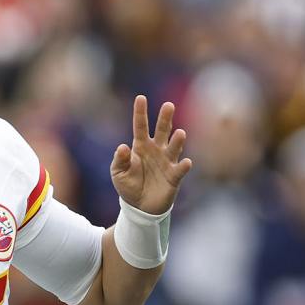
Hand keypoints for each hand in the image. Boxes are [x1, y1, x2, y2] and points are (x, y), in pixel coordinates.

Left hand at [110, 96, 192, 214]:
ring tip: (179, 133)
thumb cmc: (129, 186)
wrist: (140, 207)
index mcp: (140, 147)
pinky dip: (183, 166)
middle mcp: (156, 150)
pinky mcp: (174, 176)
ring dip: (177, 141)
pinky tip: (185, 162)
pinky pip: (180, 169)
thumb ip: (120, 160)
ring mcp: (167, 162)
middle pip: (162, 131)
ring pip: (174, 147)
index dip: (140, 113)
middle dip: (165, 119)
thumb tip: (122, 147)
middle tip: (168, 105)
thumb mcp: (118, 173)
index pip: (140, 126)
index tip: (140, 98)